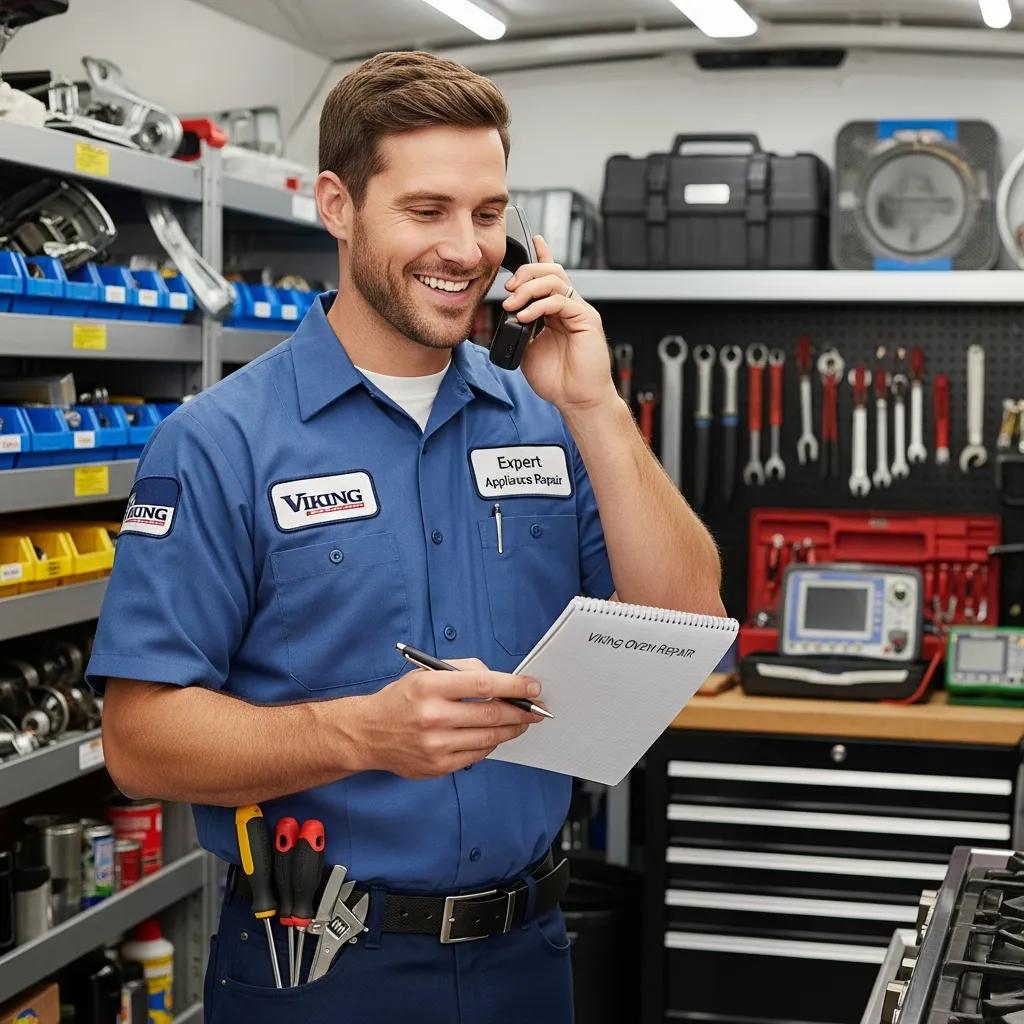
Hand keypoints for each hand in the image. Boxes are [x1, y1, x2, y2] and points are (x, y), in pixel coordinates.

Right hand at [346, 659, 544, 778]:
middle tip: (536, 708)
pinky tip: (496, 735)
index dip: (514, 685)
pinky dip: (491, 744)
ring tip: (522, 722)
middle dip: (521, 710)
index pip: (483, 683)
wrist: (369, 733)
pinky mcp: (438, 766)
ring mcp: (435, 745)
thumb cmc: (402, 700)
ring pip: (489, 737)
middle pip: (491, 714)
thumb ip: (464, 671)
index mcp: (430, 686)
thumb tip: (500, 680)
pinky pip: (477, 755)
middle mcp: (433, 716)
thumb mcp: (425, 673)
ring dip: (512, 729)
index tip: (533, 686)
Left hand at [502, 236, 619, 414]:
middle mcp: (570, 307)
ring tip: (514, 305)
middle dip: (526, 273)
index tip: (531, 240)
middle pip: (551, 270)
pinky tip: (526, 316)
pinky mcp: (586, 320)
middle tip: (509, 290)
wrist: (577, 399)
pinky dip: (540, 305)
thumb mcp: (528, 349)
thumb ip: (520, 327)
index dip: (541, 255)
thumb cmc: (558, 380)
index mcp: (556, 312)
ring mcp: (579, 311)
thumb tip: (507, 313)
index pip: (550, 276)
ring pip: (556, 279)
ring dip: (529, 288)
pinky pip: (561, 300)